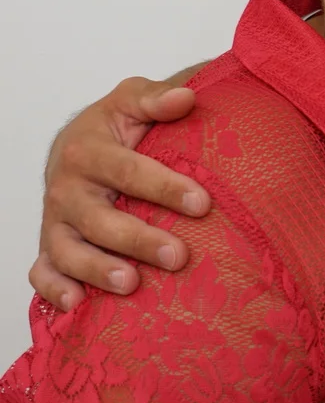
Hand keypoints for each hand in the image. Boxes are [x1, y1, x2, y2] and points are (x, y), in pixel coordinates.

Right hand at [32, 77, 206, 309]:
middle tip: (178, 255)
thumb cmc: (111, 130)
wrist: (75, 150)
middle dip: (139, 239)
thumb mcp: (129, 103)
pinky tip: (78, 305)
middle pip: (100, 219)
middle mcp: (66, 189)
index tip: (203, 203)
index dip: (165, 187)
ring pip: (68, 252)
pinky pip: (43, 273)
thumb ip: (154, 99)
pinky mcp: (50, 248)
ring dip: (97, 270)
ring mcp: (56, 223)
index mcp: (86, 151)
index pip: (128, 171)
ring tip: (131, 284)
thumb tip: (186, 97)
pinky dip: (54, 290)